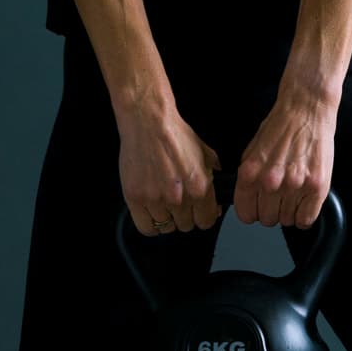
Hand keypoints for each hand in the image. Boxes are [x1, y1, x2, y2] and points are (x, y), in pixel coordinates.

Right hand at [118, 103, 222, 234]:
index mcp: (199, 188)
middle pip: (186, 226)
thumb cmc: (175, 134)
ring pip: (166, 227)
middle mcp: (178, 198)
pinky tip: (152, 214)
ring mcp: (155, 200)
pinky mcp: (135, 199)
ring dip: (167, 218)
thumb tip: (216, 200)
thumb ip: (214, 178)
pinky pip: (146, 228)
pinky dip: (150, 225)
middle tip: (179, 203)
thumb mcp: (206, 153)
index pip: (206, 221)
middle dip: (185, 216)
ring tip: (164, 203)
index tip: (198, 213)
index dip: (203, 217)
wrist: (148, 123)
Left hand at [233, 83, 335, 227]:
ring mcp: (294, 186)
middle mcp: (270, 182)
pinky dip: (305, 214)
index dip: (253, 212)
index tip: (259, 208)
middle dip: (273, 210)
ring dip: (290, 211)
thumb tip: (248, 201)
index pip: (246, 214)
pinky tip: (305, 201)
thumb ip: (248, 178)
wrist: (306, 110)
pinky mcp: (316, 187)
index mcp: (250, 173)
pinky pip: (306, 219)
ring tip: (294, 192)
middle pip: (268, 219)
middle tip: (280, 196)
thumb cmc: (281, 127)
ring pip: (287, 220)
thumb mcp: (252, 151)